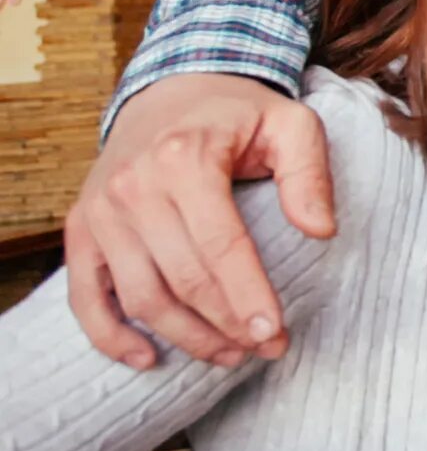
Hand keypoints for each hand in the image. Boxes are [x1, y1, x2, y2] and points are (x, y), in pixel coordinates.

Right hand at [64, 75, 333, 369]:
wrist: (171, 91)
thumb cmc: (240, 115)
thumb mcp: (291, 124)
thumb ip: (309, 173)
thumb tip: (321, 230)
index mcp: (184, 160)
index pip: (220, 246)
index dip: (247, 297)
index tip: (274, 334)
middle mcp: (133, 187)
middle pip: (180, 280)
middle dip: (226, 325)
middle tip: (266, 349)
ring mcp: (100, 211)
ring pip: (139, 296)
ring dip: (184, 336)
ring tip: (229, 355)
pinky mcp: (81, 229)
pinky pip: (84, 296)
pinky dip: (109, 335)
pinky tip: (148, 359)